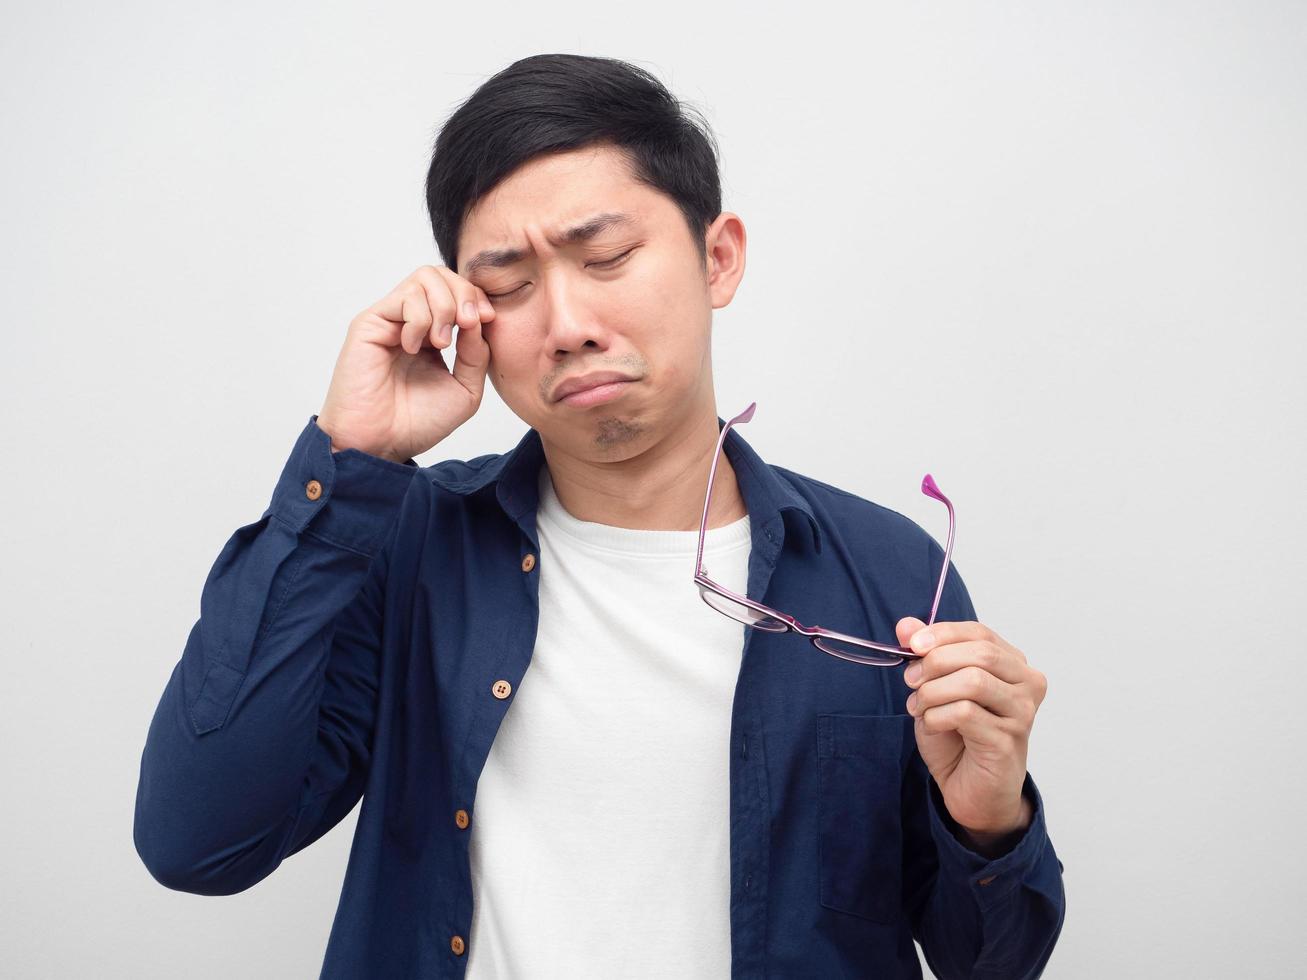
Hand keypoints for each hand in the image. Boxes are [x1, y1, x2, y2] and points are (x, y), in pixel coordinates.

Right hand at [316, 265, 495, 462]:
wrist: (382, 443)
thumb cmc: (418, 422)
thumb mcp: (465, 389)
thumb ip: (476, 353)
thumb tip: (479, 318)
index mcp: (433, 334)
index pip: (458, 292)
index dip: (478, 298)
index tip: (488, 321)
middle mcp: (410, 322)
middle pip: (442, 275)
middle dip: (465, 294)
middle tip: (468, 325)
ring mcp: (390, 320)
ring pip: (425, 277)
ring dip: (443, 307)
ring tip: (440, 344)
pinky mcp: (370, 323)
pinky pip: (405, 297)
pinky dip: (419, 319)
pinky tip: (413, 348)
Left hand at [895, 616, 1046, 839]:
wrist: (970, 789)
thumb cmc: (958, 736)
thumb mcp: (935, 687)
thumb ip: (924, 655)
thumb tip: (905, 625)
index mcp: (1013, 664)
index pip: (980, 633)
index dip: (942, 634)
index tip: (912, 644)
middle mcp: (1027, 684)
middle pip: (980, 653)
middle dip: (935, 663)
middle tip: (911, 681)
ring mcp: (1022, 713)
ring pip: (973, 681)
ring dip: (933, 692)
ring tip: (920, 707)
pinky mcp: (1008, 740)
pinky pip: (964, 713)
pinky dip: (936, 716)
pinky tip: (932, 725)